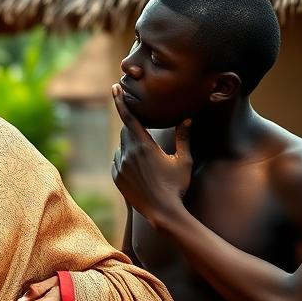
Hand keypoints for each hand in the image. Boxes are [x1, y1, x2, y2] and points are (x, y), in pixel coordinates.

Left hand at [111, 85, 192, 226]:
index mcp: (144, 146)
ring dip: (131, 148)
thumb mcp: (184, 160)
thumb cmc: (176, 186)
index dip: (121, 102)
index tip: (115, 88)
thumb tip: (187, 118)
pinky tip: (140, 171)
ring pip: (122, 148)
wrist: (162, 212)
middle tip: (148, 140)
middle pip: (126, 132)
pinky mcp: (116, 177)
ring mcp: (120, 167)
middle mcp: (128, 154)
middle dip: (134, 130)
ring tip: (149, 163)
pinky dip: (126, 161)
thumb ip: (184, 137)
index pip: (129, 118)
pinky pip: (118, 162)